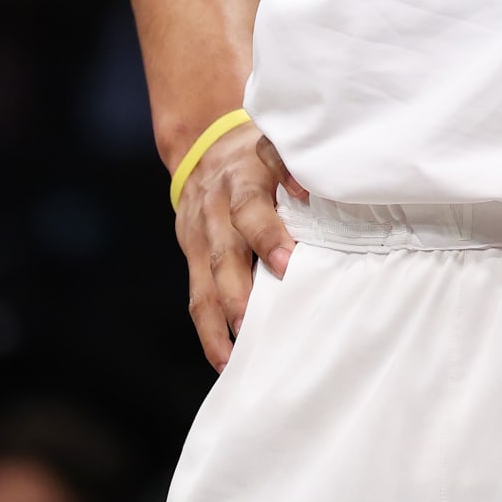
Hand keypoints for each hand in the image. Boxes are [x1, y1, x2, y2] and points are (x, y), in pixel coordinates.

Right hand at [173, 125, 306, 370]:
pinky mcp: (191, 253)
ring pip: (204, 281)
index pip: (250, 207)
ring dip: (220, 319)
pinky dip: (209, 330)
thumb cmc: (257, 154)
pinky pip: (197, 296)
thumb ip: (294, 167)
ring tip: (236, 355)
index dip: (266, 234)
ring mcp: (199, 234)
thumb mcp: (275, 146)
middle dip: (238, 289)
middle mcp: (216, 208)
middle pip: (223, 251)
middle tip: (255, 321)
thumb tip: (310, 190)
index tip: (286, 262)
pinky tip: (224, 359)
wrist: (204, 143)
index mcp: (242, 179)